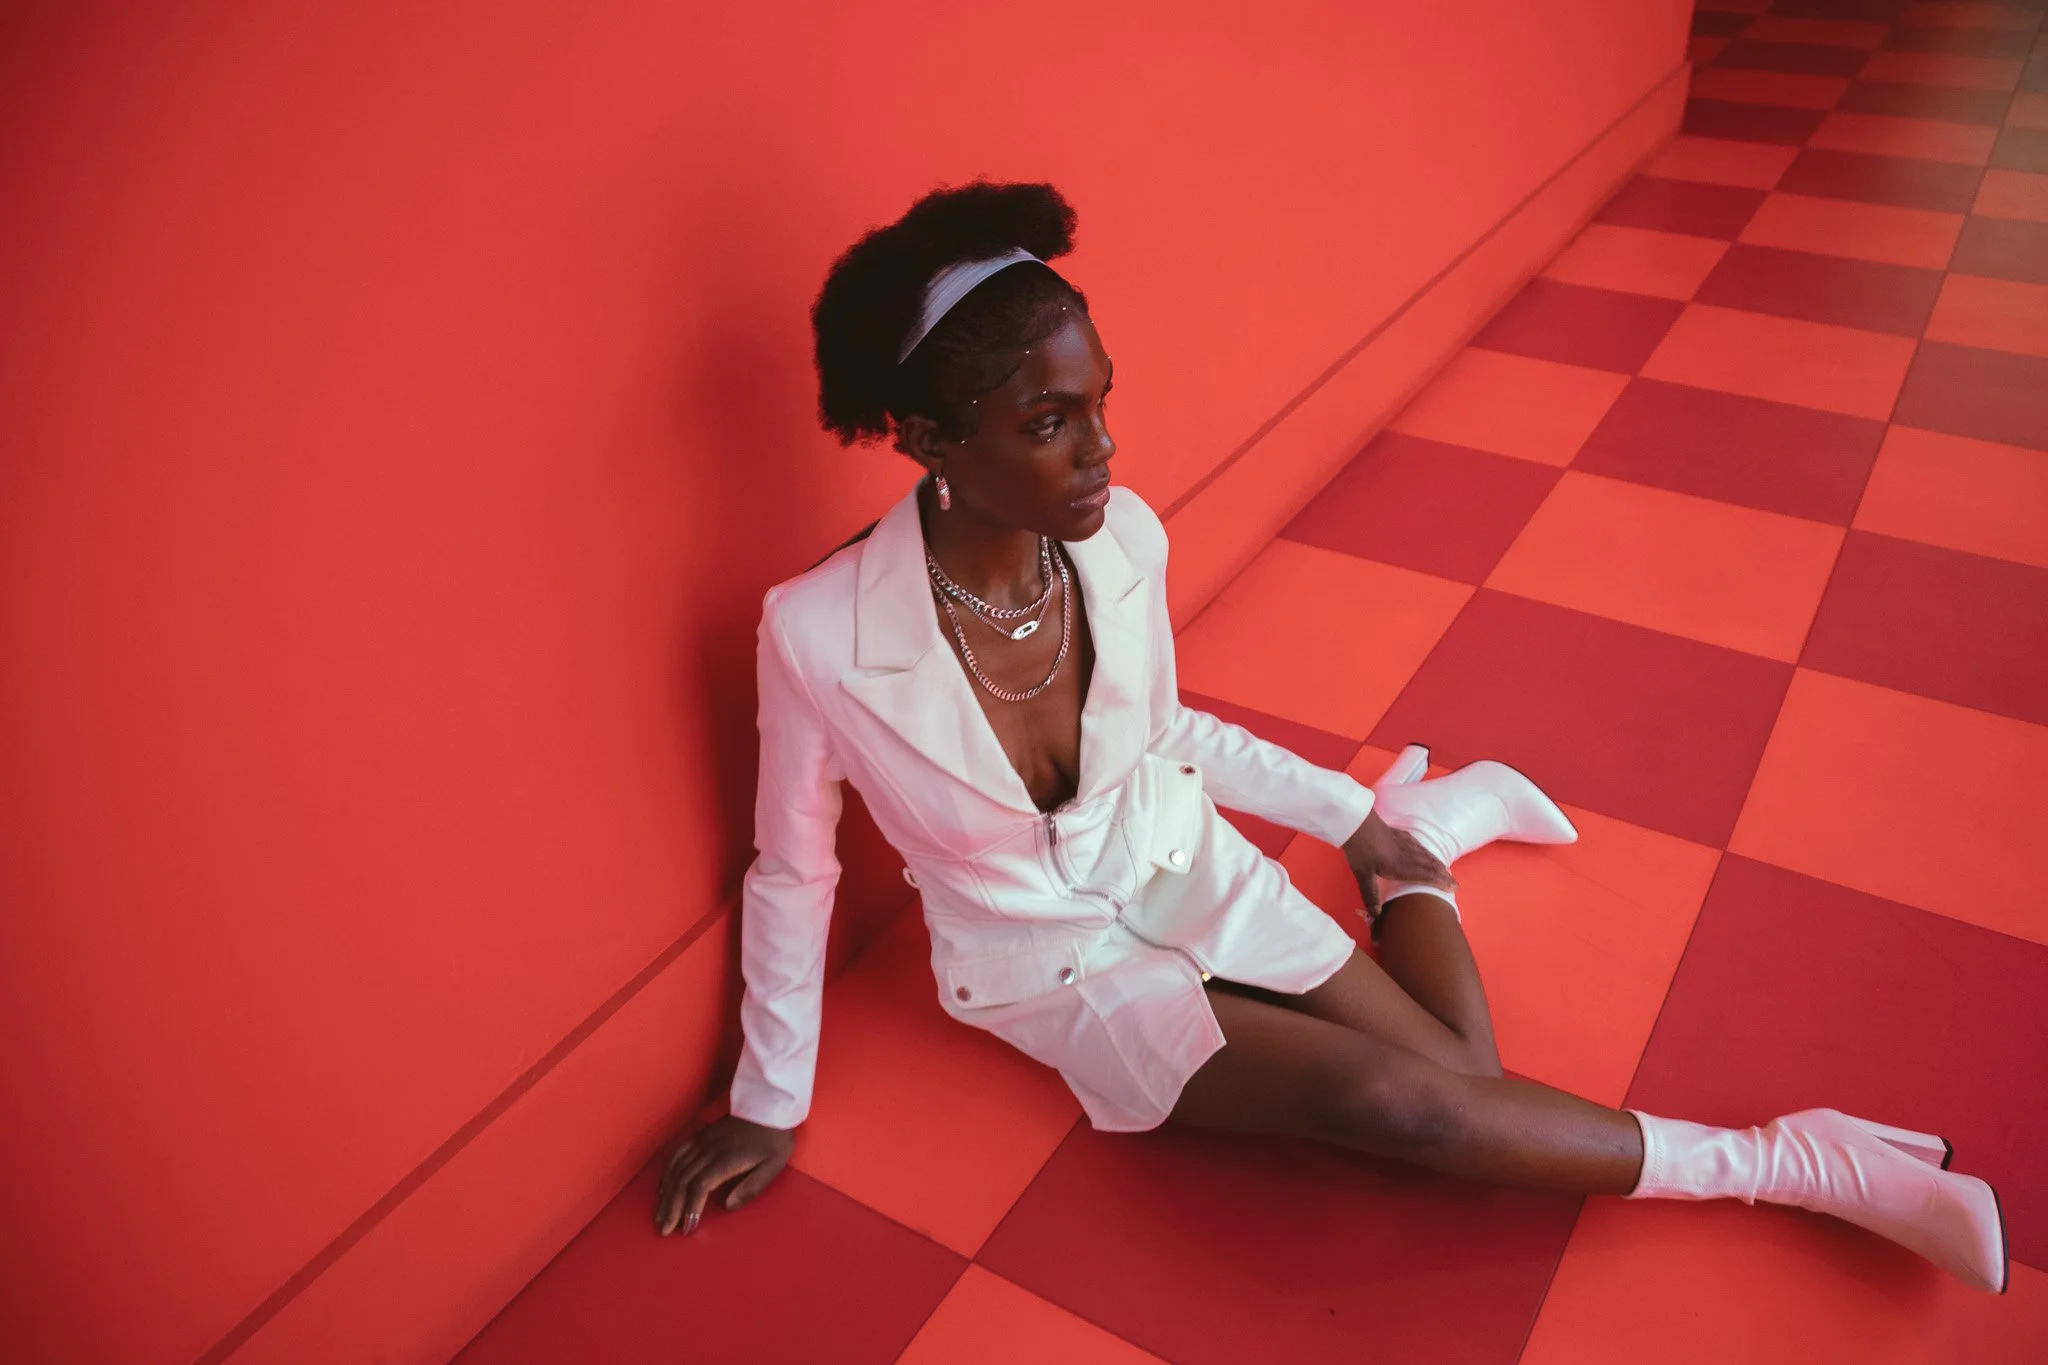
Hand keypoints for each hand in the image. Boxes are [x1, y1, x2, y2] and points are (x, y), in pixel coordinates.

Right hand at [654, 1114, 794, 1236]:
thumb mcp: (773, 1165)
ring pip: (676, 1169)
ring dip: (666, 1194)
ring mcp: (702, 1141)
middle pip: (682, 1181)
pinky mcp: (701, 1136)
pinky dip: (667, 1173)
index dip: (690, 1208)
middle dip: (671, 1207)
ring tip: (659, 1214)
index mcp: (726, 1159)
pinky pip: (677, 1154)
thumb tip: (727, 1207)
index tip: (687, 1228)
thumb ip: (751, 1187)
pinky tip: (663, 1187)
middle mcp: (709, 1150)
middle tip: (665, 1229)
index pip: (699, 1187)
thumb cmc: (774, 1139)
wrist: (769, 1106)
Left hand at [1340, 809, 1454, 922]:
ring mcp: (1402, 842)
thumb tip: (1376, 915)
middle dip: (1443, 874)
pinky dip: (1424, 849)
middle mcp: (1406, 854)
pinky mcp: (1396, 833)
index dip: (1440, 881)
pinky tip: (1424, 850)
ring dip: (1436, 862)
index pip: (1425, 875)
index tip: (1453, 887)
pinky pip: (1416, 843)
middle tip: (1455, 882)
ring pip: (1424, 853)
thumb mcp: (1363, 875)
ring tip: (1445, 869)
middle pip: (1429, 864)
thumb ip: (1370, 894)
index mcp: (1400, 866)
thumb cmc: (1359, 849)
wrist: (1354, 822)